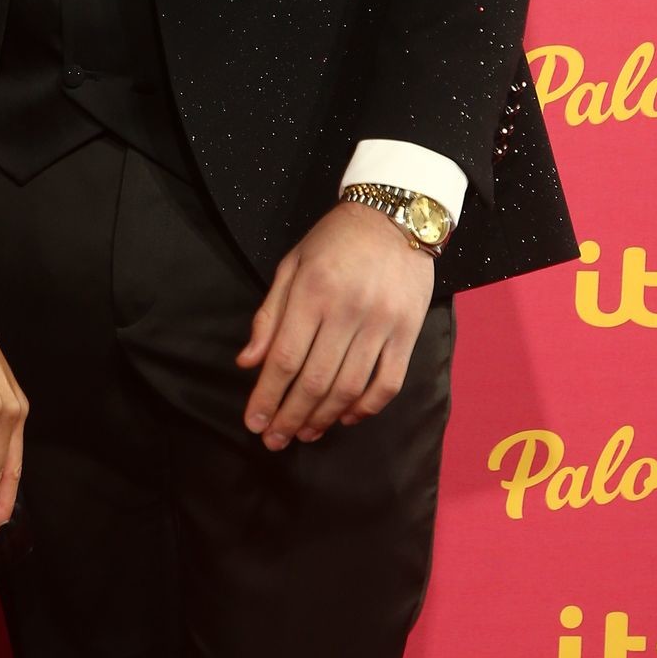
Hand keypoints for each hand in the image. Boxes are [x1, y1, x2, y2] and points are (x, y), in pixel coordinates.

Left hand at [235, 200, 435, 447]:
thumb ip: (269, 314)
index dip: (267, 396)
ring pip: (349, 387)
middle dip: (290, 416)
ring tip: (304, 434)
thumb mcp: (292, 264)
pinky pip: (388, 383)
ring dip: (324, 418)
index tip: (254, 423)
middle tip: (274, 440)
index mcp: (313, 291)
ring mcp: (382, 323)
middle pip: (315, 380)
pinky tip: (346, 418)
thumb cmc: (334, 240)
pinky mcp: (408, 332)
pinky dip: (366, 408)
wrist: (395, 217)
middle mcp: (347, 310)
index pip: (284, 357)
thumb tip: (247, 362)